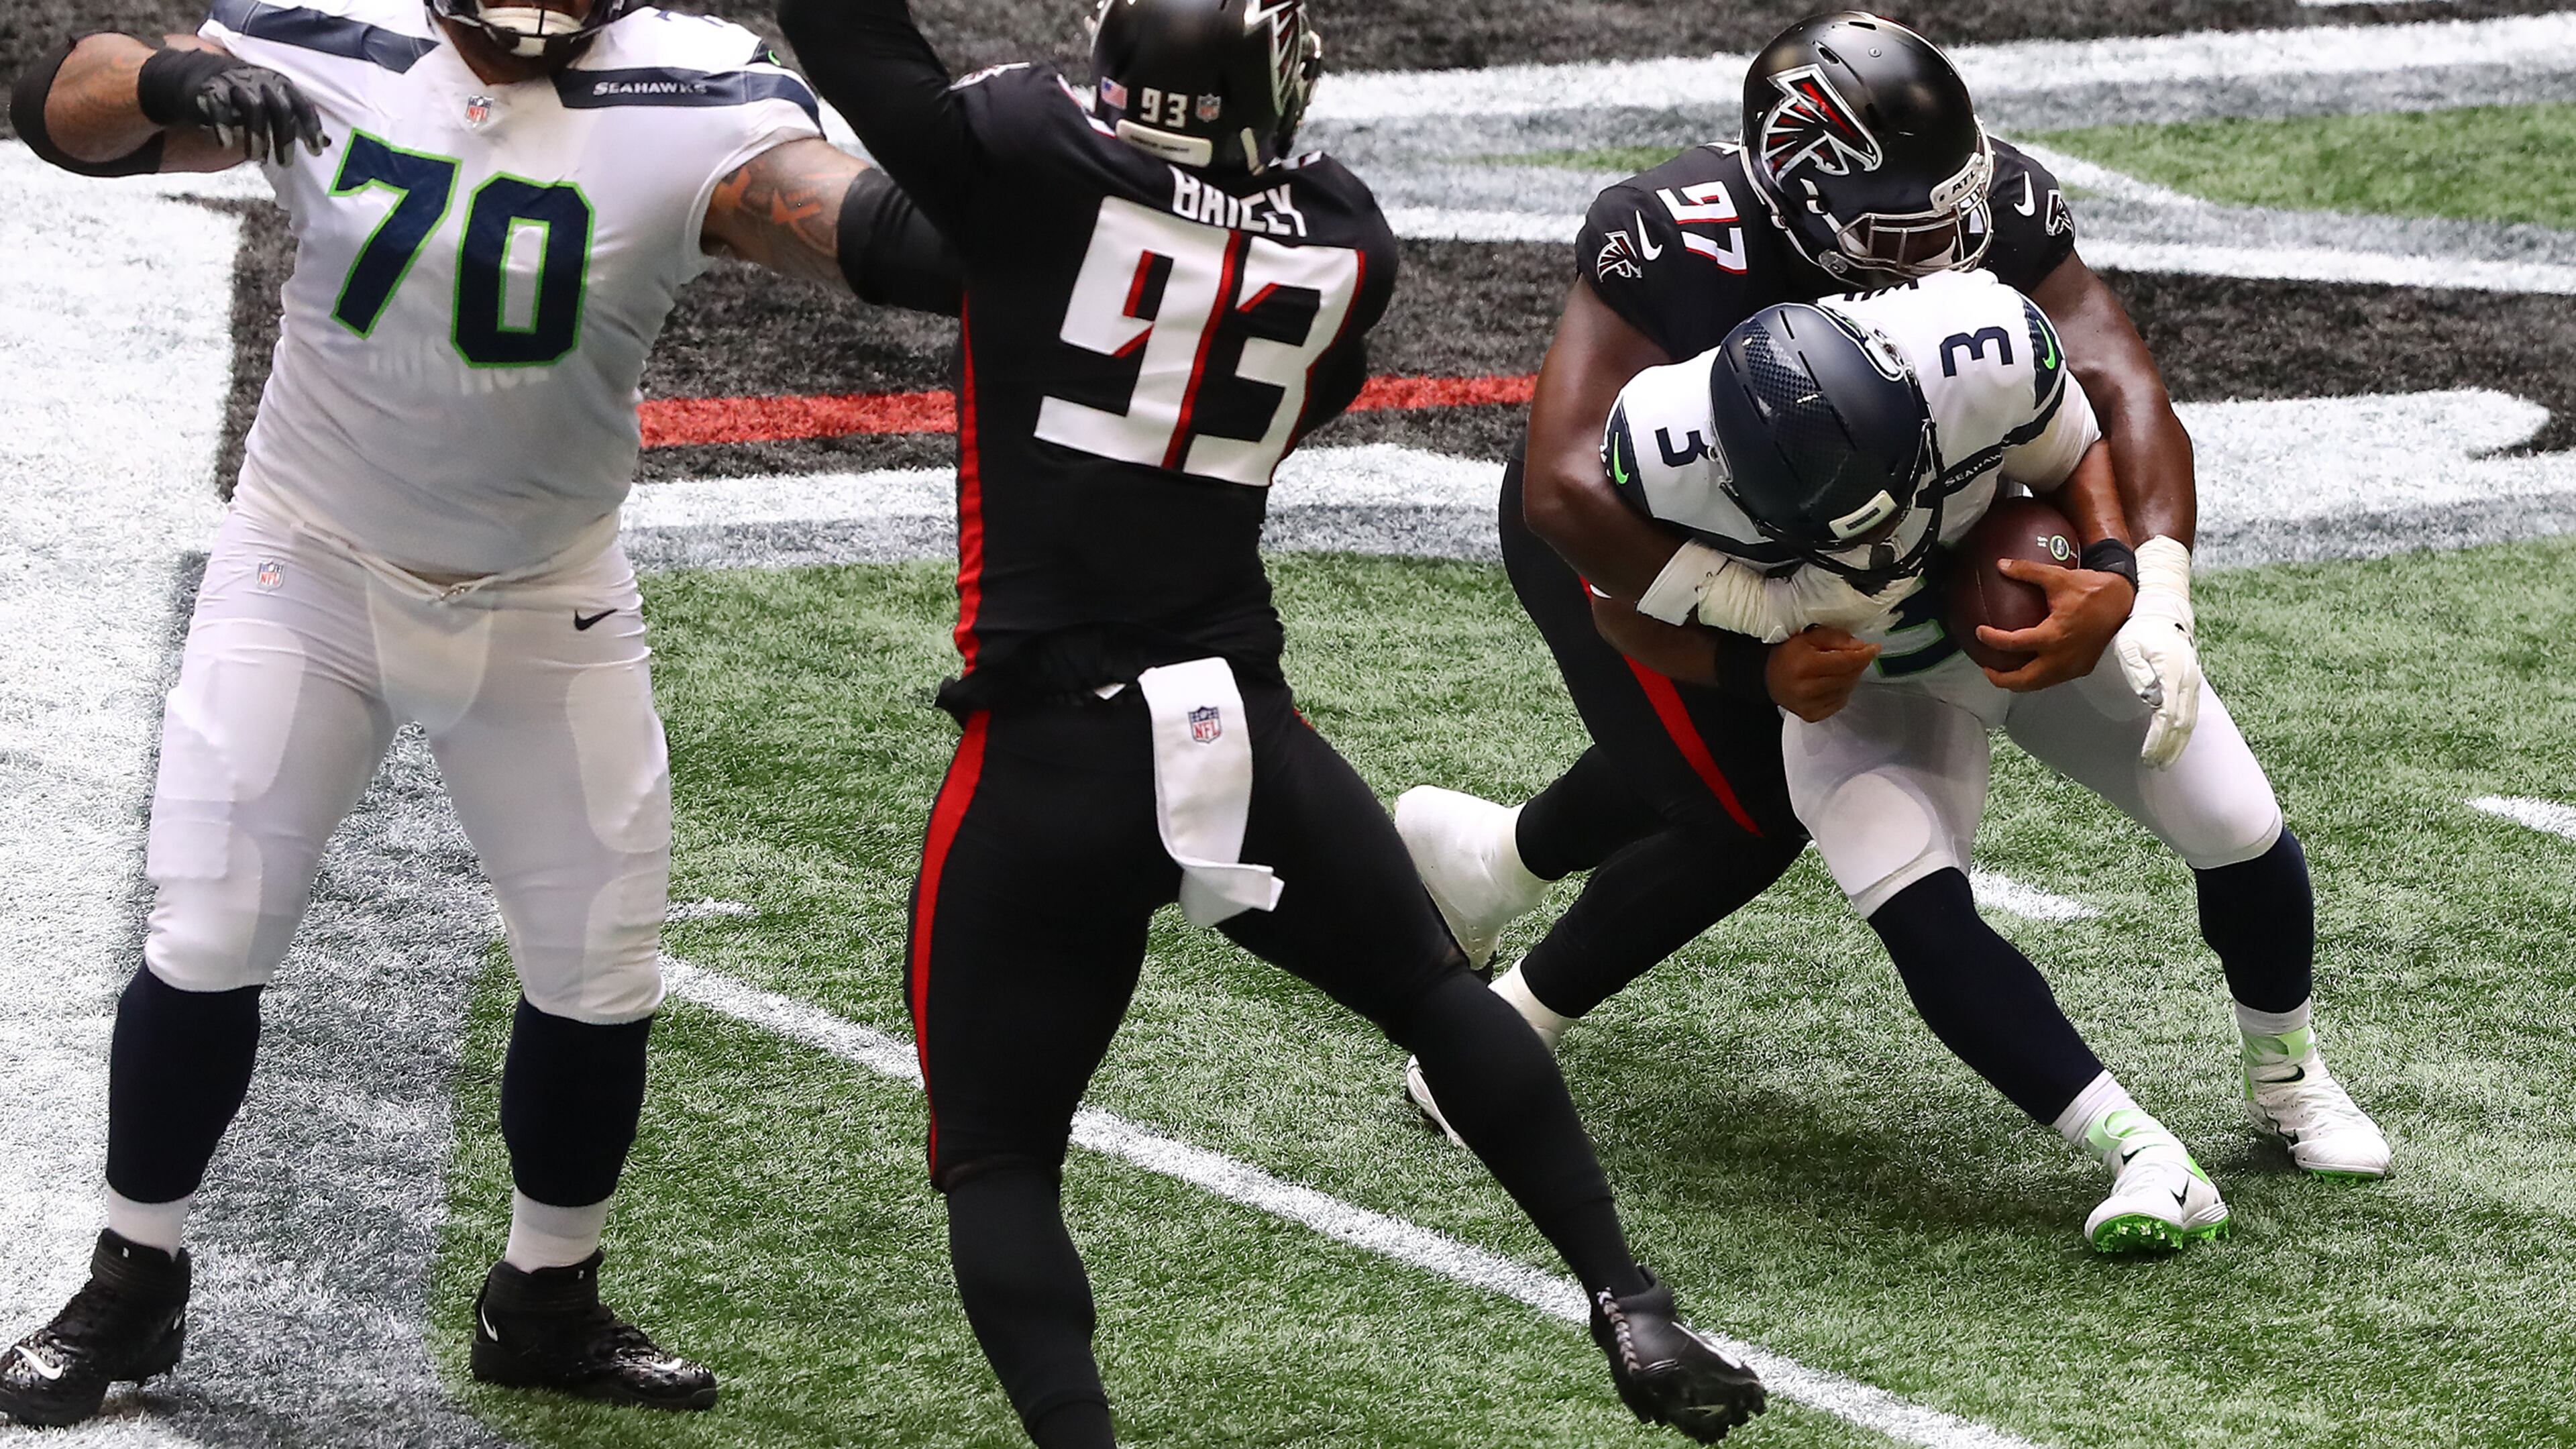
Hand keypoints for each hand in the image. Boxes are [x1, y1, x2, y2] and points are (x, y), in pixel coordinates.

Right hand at [137, 48, 327, 163]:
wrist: (199, 76)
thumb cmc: (245, 96)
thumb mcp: (273, 105)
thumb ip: (296, 122)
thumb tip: (329, 143)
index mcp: (279, 83)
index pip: (301, 104)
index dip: (310, 128)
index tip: (317, 152)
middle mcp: (260, 80)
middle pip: (279, 108)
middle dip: (284, 139)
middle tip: (285, 164)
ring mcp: (234, 82)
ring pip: (252, 108)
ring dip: (256, 137)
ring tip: (256, 158)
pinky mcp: (209, 88)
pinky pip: (219, 107)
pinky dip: (223, 126)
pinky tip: (226, 145)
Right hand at [1767, 626, 1878, 721]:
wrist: (1767, 678)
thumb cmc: (1789, 653)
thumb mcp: (1809, 636)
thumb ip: (1835, 637)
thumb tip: (1861, 647)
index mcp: (1806, 666)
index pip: (1845, 661)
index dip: (1864, 655)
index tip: (1875, 648)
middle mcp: (1807, 689)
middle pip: (1848, 676)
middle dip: (1858, 664)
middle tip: (1858, 655)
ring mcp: (1809, 705)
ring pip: (1846, 690)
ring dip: (1851, 677)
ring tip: (1843, 668)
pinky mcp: (1812, 716)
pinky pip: (1839, 702)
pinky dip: (1842, 691)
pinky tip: (1834, 683)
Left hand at [1976, 561, 2135, 692]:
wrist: (2122, 601)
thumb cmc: (2091, 589)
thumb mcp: (2058, 576)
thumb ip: (2027, 571)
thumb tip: (2001, 565)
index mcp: (2054, 635)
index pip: (2015, 644)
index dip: (1993, 640)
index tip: (1980, 632)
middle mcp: (2062, 657)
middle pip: (2024, 680)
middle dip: (2001, 679)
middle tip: (1986, 668)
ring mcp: (2073, 666)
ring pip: (2039, 684)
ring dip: (2019, 681)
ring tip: (2003, 670)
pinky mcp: (2082, 668)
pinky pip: (2053, 679)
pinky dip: (2037, 677)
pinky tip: (2029, 666)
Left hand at [2113, 589, 2200, 768]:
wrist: (2163, 611)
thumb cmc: (2140, 630)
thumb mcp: (2130, 647)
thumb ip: (2139, 673)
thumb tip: (2150, 699)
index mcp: (2171, 672)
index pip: (2167, 715)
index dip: (2158, 739)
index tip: (2147, 756)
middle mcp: (2188, 679)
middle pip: (2182, 723)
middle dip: (2169, 747)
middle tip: (2156, 766)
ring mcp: (2193, 681)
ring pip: (2190, 720)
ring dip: (2178, 743)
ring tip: (2165, 762)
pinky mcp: (2193, 682)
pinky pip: (2191, 713)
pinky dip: (2184, 731)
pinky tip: (2176, 743)